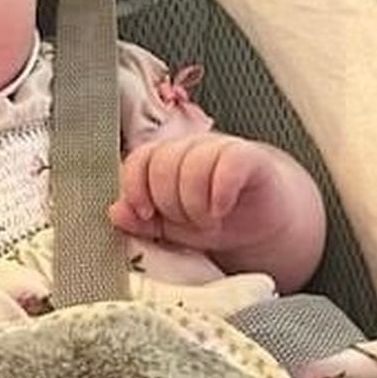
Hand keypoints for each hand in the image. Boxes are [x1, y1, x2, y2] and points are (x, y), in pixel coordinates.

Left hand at [109, 133, 292, 254]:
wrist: (261, 224)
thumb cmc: (212, 220)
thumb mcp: (170, 228)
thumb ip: (141, 221)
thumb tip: (115, 211)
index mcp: (163, 161)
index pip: (138, 160)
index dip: (136, 188)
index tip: (145, 213)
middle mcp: (188, 149)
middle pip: (163, 164)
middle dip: (170, 204)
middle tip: (187, 223)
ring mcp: (218, 148)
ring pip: (192, 164)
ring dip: (195, 204)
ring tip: (207, 221)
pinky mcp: (248, 156)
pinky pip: (228, 163)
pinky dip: (219, 192)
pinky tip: (220, 210)